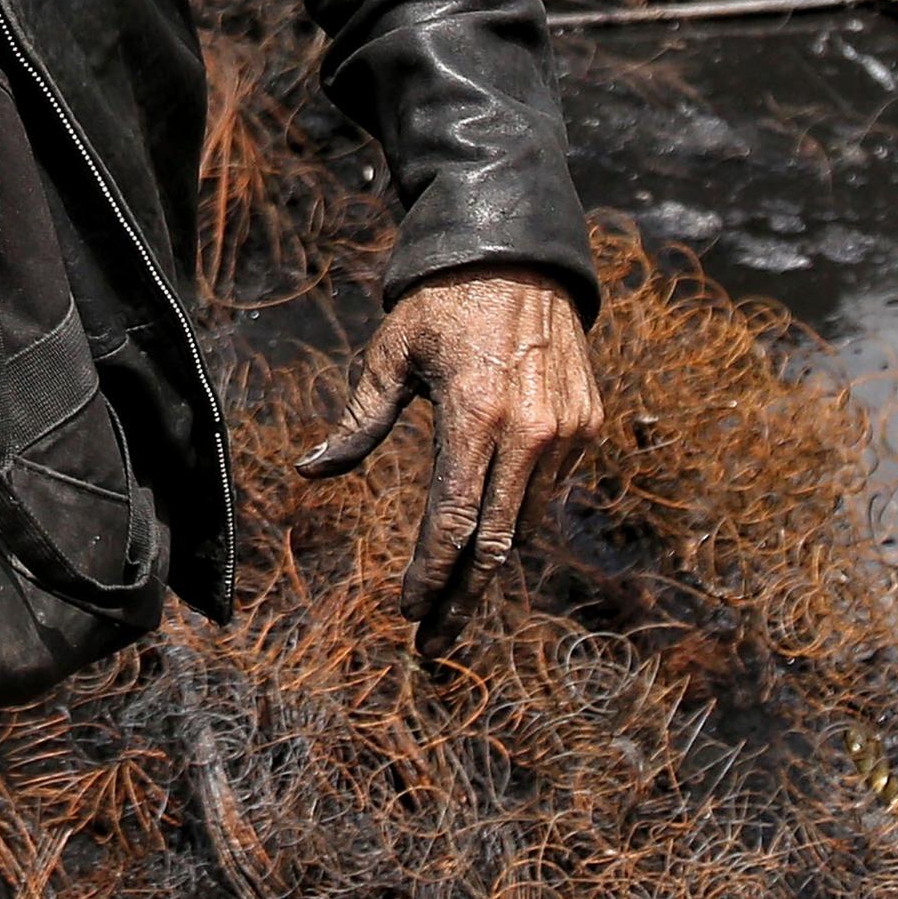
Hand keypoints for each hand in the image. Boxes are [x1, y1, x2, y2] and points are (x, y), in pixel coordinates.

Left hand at [296, 264, 602, 650]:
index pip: (453, 521)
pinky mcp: (588, 425)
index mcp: (474, 415)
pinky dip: (520, 516)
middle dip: (462, 598)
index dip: (429, 574)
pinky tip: (493, 532)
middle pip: (496, 544)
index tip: (408, 612)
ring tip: (456, 598)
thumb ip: (359, 420)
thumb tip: (309, 470)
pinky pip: (551, 490)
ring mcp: (566, 431)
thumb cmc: (441, 305)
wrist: (521, 255)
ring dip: (491, 564)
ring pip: (527, 525)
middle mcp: (529, 432)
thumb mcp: (392, 355)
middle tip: (434, 643)